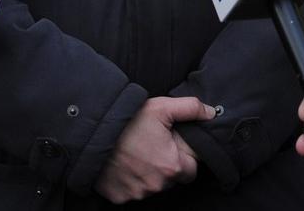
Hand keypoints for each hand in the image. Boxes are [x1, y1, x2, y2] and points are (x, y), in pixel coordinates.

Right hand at [94, 95, 214, 202]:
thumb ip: (190, 108)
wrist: (92, 133)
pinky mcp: (120, 197)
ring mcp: (138, 193)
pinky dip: (129, 181)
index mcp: (172, 166)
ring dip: (148, 174)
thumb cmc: (128, 120)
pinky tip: (123, 165)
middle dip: (166, 166)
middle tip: (152, 147)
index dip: (182, 155)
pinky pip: (131, 192)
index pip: (191, 168)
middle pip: (172, 179)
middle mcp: (157, 185)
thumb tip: (211, 114)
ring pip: (152, 186)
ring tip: (135, 154)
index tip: (170, 145)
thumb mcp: (161, 107)